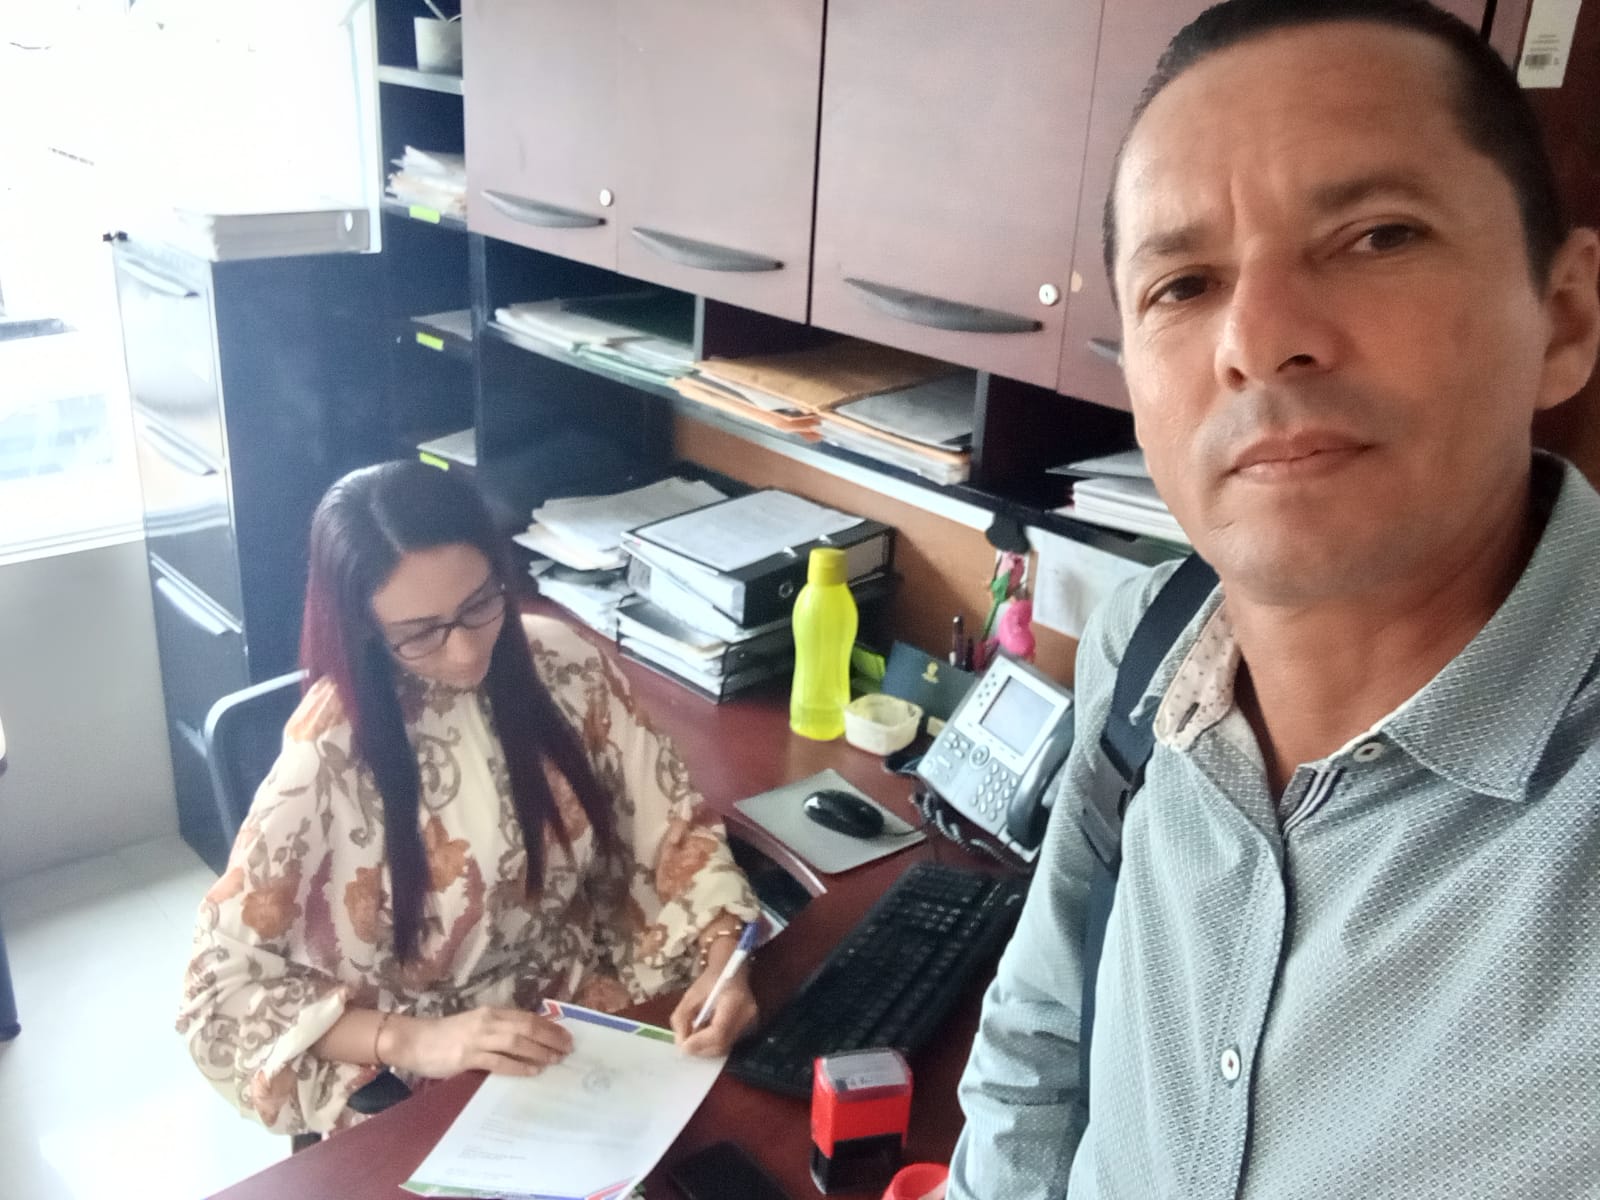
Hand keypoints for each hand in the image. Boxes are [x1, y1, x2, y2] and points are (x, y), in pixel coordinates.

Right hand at [384, 1006, 573, 1078]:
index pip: (527, 1017)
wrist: (414, 1041)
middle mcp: (487, 1022)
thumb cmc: (446, 1036)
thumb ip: (497, 1029)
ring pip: (516, 1041)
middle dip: (550, 1038)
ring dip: (539, 1051)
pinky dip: (518, 1066)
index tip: (566, 1036)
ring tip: (555, 1060)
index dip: (549, 1026)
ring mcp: (477, 1038)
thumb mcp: (475, 1025)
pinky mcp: (467, 1056)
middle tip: (568, 1049)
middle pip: (527, 1027)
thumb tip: (527, 1039)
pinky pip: (498, 1061)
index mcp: (491, 1012)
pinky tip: (532, 1071)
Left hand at [670, 959, 758, 1056]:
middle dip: (701, 1049)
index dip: (700, 1042)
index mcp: (734, 1001)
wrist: (732, 972)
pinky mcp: (751, 1030)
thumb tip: (681, 1044)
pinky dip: (714, 1045)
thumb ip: (681, 1019)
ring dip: (707, 1049)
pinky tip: (707, 1036)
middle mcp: (747, 1015)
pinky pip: (730, 1044)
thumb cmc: (710, 982)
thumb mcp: (690, 996)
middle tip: (685, 1045)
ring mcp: (752, 1024)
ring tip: (695, 1039)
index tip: (683, 1045)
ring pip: (726, 1048)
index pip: (719, 1031)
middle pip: (722, 1044)